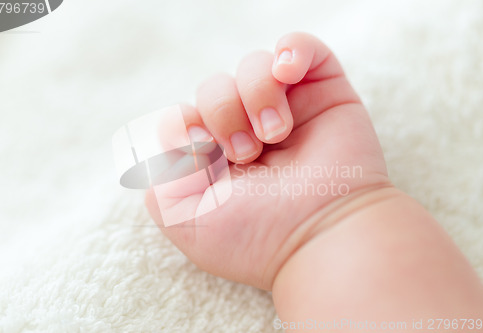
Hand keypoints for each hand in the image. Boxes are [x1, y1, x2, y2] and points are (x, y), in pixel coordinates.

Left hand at [146, 32, 389, 289]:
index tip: (202, 153)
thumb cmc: (252, 234)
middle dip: (222, 114)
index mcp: (217, 155)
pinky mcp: (324, 94)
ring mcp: (287, 109)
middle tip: (245, 155)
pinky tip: (286, 73)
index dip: (185, 123)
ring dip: (255, 96)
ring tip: (274, 135)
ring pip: (253, 66)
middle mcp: (249, 129)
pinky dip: (292, 49)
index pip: (184, 113)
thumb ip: (158, 175)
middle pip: (214, 87)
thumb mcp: (181, 217)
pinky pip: (301, 47)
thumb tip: (177, 134)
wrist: (316, 237)